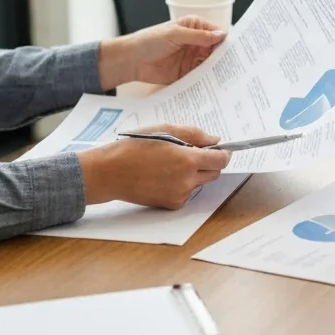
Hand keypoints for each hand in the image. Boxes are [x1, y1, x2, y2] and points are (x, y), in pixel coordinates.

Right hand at [77, 124, 229, 208]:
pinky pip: (186, 193)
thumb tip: (215, 141)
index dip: (223, 154)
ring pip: (200, 183)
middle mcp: (187, 180)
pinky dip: (182, 184)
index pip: (221, 160)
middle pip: (214, 173)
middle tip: (193, 153)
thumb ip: (194, 135)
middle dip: (209, 163)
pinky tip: (164, 176)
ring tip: (171, 164)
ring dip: (194, 174)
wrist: (110, 172)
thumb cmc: (135, 147)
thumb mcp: (165, 130)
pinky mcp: (171, 204)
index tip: (221, 150)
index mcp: (187, 160)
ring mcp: (179, 194)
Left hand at [98, 17, 225, 89]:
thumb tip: (221, 35)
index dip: (226, 40)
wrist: (130, 60)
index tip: (237, 49)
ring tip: (229, 77)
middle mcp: (195, 42)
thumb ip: (198, 36)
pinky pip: (200, 76)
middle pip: (216, 49)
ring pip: (210, 64)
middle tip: (237, 65)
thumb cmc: (149, 41)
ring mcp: (191, 58)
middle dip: (224, 56)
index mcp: (194, 27)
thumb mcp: (175, 34)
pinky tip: (215, 84)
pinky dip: (207, 79)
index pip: (216, 32)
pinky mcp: (186, 73)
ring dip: (217, 69)